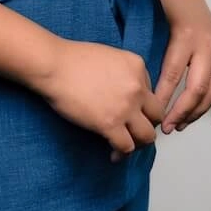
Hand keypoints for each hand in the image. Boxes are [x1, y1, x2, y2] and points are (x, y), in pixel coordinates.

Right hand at [35, 39, 166, 160]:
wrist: (53, 65)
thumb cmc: (71, 59)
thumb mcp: (108, 56)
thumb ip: (124, 72)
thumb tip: (123, 92)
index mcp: (137, 66)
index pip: (151, 93)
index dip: (140, 105)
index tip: (130, 112)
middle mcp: (137, 87)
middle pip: (157, 116)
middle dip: (146, 124)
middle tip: (133, 130)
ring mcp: (125, 107)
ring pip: (147, 136)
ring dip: (138, 142)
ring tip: (127, 144)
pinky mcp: (110, 124)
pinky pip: (126, 146)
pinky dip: (121, 153)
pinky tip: (114, 153)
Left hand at [153, 0, 210, 131]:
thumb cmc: (165, 13)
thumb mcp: (157, 30)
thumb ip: (155, 56)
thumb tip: (146, 90)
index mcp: (184, 38)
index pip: (173, 75)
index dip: (164, 97)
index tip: (154, 114)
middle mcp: (206, 46)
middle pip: (197, 87)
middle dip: (182, 111)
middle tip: (168, 127)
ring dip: (199, 111)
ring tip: (183, 124)